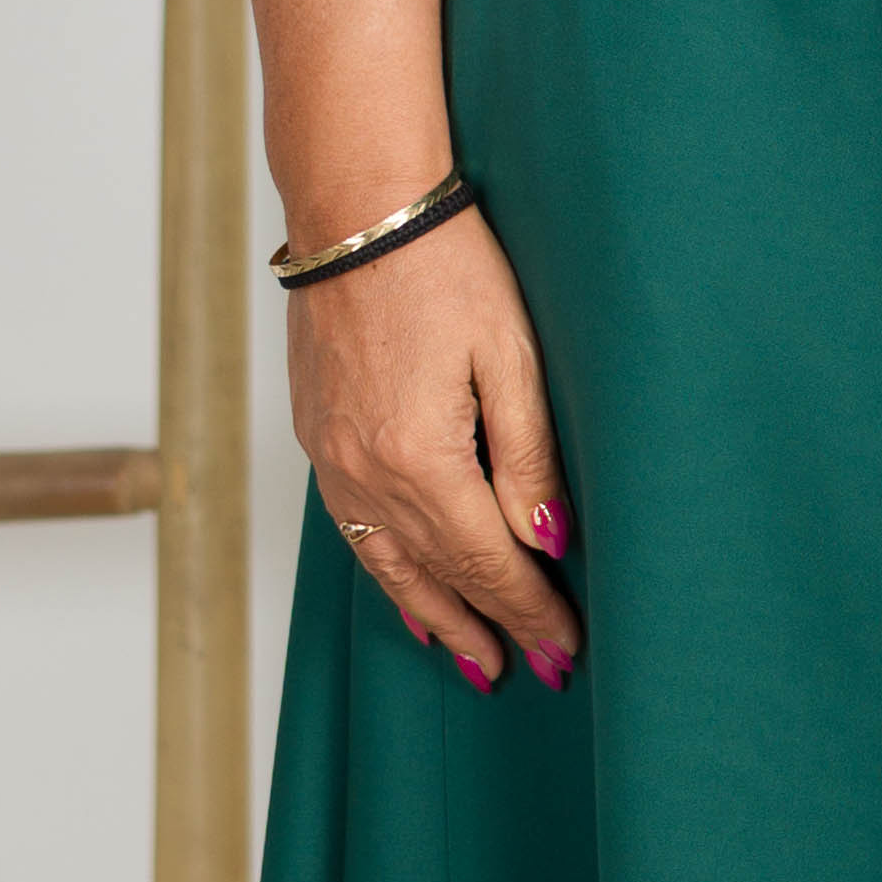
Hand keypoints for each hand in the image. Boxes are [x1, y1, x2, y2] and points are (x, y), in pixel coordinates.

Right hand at [285, 204, 581, 694]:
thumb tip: (545, 540)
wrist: (357, 210)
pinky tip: (408, 594)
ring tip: (471, 659)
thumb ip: (529, 456)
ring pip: (389, 565)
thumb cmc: (445, 267)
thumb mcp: (510, 356)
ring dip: (435, 616)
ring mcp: (331, 462)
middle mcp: (364, 474)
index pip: (487, 560)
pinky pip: (354, 532)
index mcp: (419, 458)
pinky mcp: (317, 440)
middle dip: (489, 626)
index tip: (564, 647)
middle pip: (439, 574)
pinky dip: (387, 573)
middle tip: (532, 672)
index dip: (529, 609)